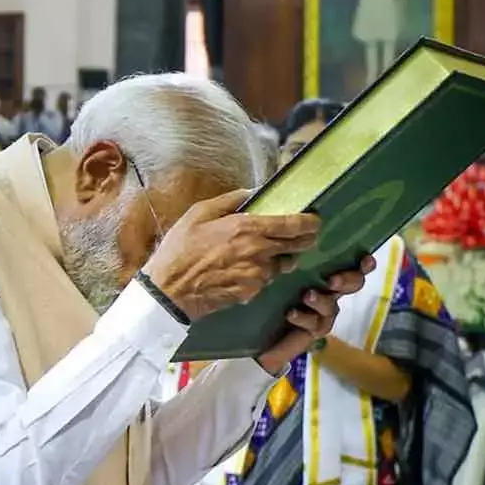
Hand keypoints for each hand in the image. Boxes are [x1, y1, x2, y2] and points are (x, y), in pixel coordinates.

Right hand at [142, 190, 321, 321]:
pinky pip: (267, 280)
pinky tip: (246, 270)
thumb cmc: (180, 249)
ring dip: (282, 258)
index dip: (309, 222)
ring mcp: (258, 275)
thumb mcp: (199, 213)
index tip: (315, 219)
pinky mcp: (252, 292)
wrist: (170, 290)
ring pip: (284, 264)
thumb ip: (229, 200)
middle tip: (303, 235)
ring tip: (267, 253)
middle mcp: (259, 252)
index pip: (293, 224)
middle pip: (298, 246)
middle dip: (304, 239)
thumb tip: (252, 192)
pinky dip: (263, 274)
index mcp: (247, 228)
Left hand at [255, 257, 376, 374]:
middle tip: (331, 281)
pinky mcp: (313, 331)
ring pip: (331, 306)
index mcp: (323, 272)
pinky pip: (315, 324)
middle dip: (347, 280)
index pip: (349, 263)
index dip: (362, 262)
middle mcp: (329, 291)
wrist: (255, 330)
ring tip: (307, 296)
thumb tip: (290, 247)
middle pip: (352, 283)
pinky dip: (304, 318)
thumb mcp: (275, 272)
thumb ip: (284, 260)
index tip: (366, 259)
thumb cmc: (265, 293)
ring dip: (322, 300)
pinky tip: (291, 313)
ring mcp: (323, 313)